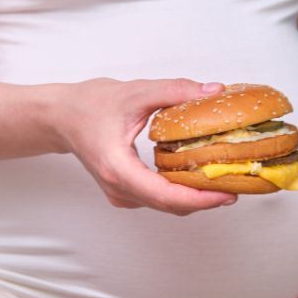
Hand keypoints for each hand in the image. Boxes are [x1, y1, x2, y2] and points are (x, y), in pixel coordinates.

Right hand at [52, 77, 237, 214]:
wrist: (60, 116)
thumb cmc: (89, 104)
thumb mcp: (136, 92)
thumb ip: (176, 90)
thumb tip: (214, 91)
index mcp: (119, 169)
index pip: (166, 196)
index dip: (200, 199)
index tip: (227, 194)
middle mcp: (119, 189)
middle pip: (170, 206)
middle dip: (205, 199)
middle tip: (236, 186)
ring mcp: (120, 194)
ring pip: (165, 206)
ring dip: (195, 197)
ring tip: (223, 181)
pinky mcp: (124, 192)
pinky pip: (158, 199)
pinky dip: (181, 192)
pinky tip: (199, 177)